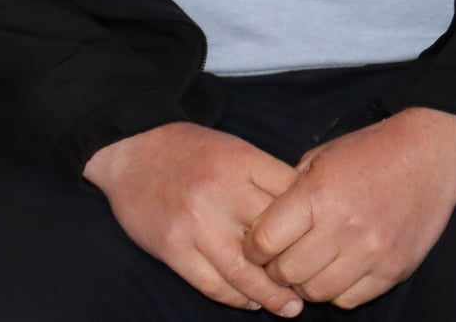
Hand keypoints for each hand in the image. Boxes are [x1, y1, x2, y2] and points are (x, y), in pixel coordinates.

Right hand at [83, 122, 303, 314]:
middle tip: (315, 280)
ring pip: (244, 270)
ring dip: (271, 295)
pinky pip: (211, 283)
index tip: (326, 237)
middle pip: (273, 236)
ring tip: (291, 307)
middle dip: (297, 260)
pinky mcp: (174, 249)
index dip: (312, 219)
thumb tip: (302, 207)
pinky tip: (251, 302)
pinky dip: (235, 297)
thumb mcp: (233, 148)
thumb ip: (264, 175)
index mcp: (242, 162)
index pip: (291, 195)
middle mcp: (222, 193)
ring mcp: (197, 224)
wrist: (130, 157)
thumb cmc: (189, 150)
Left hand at [244, 108, 455, 309]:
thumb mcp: (324, 157)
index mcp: (320, 194)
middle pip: (287, 273)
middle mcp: (345, 226)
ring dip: (307, 282)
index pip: (265, 242)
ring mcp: (372, 251)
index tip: (259, 244)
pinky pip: (349, 299)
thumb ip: (292, 193)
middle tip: (284, 257)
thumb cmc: (374, 151)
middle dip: (277, 268)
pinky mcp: (393, 269)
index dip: (254, 247)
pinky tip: (342, 267)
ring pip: (316, 292)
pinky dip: (338, 289)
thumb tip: (263, 228)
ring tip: (314, 263)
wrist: (434, 154)